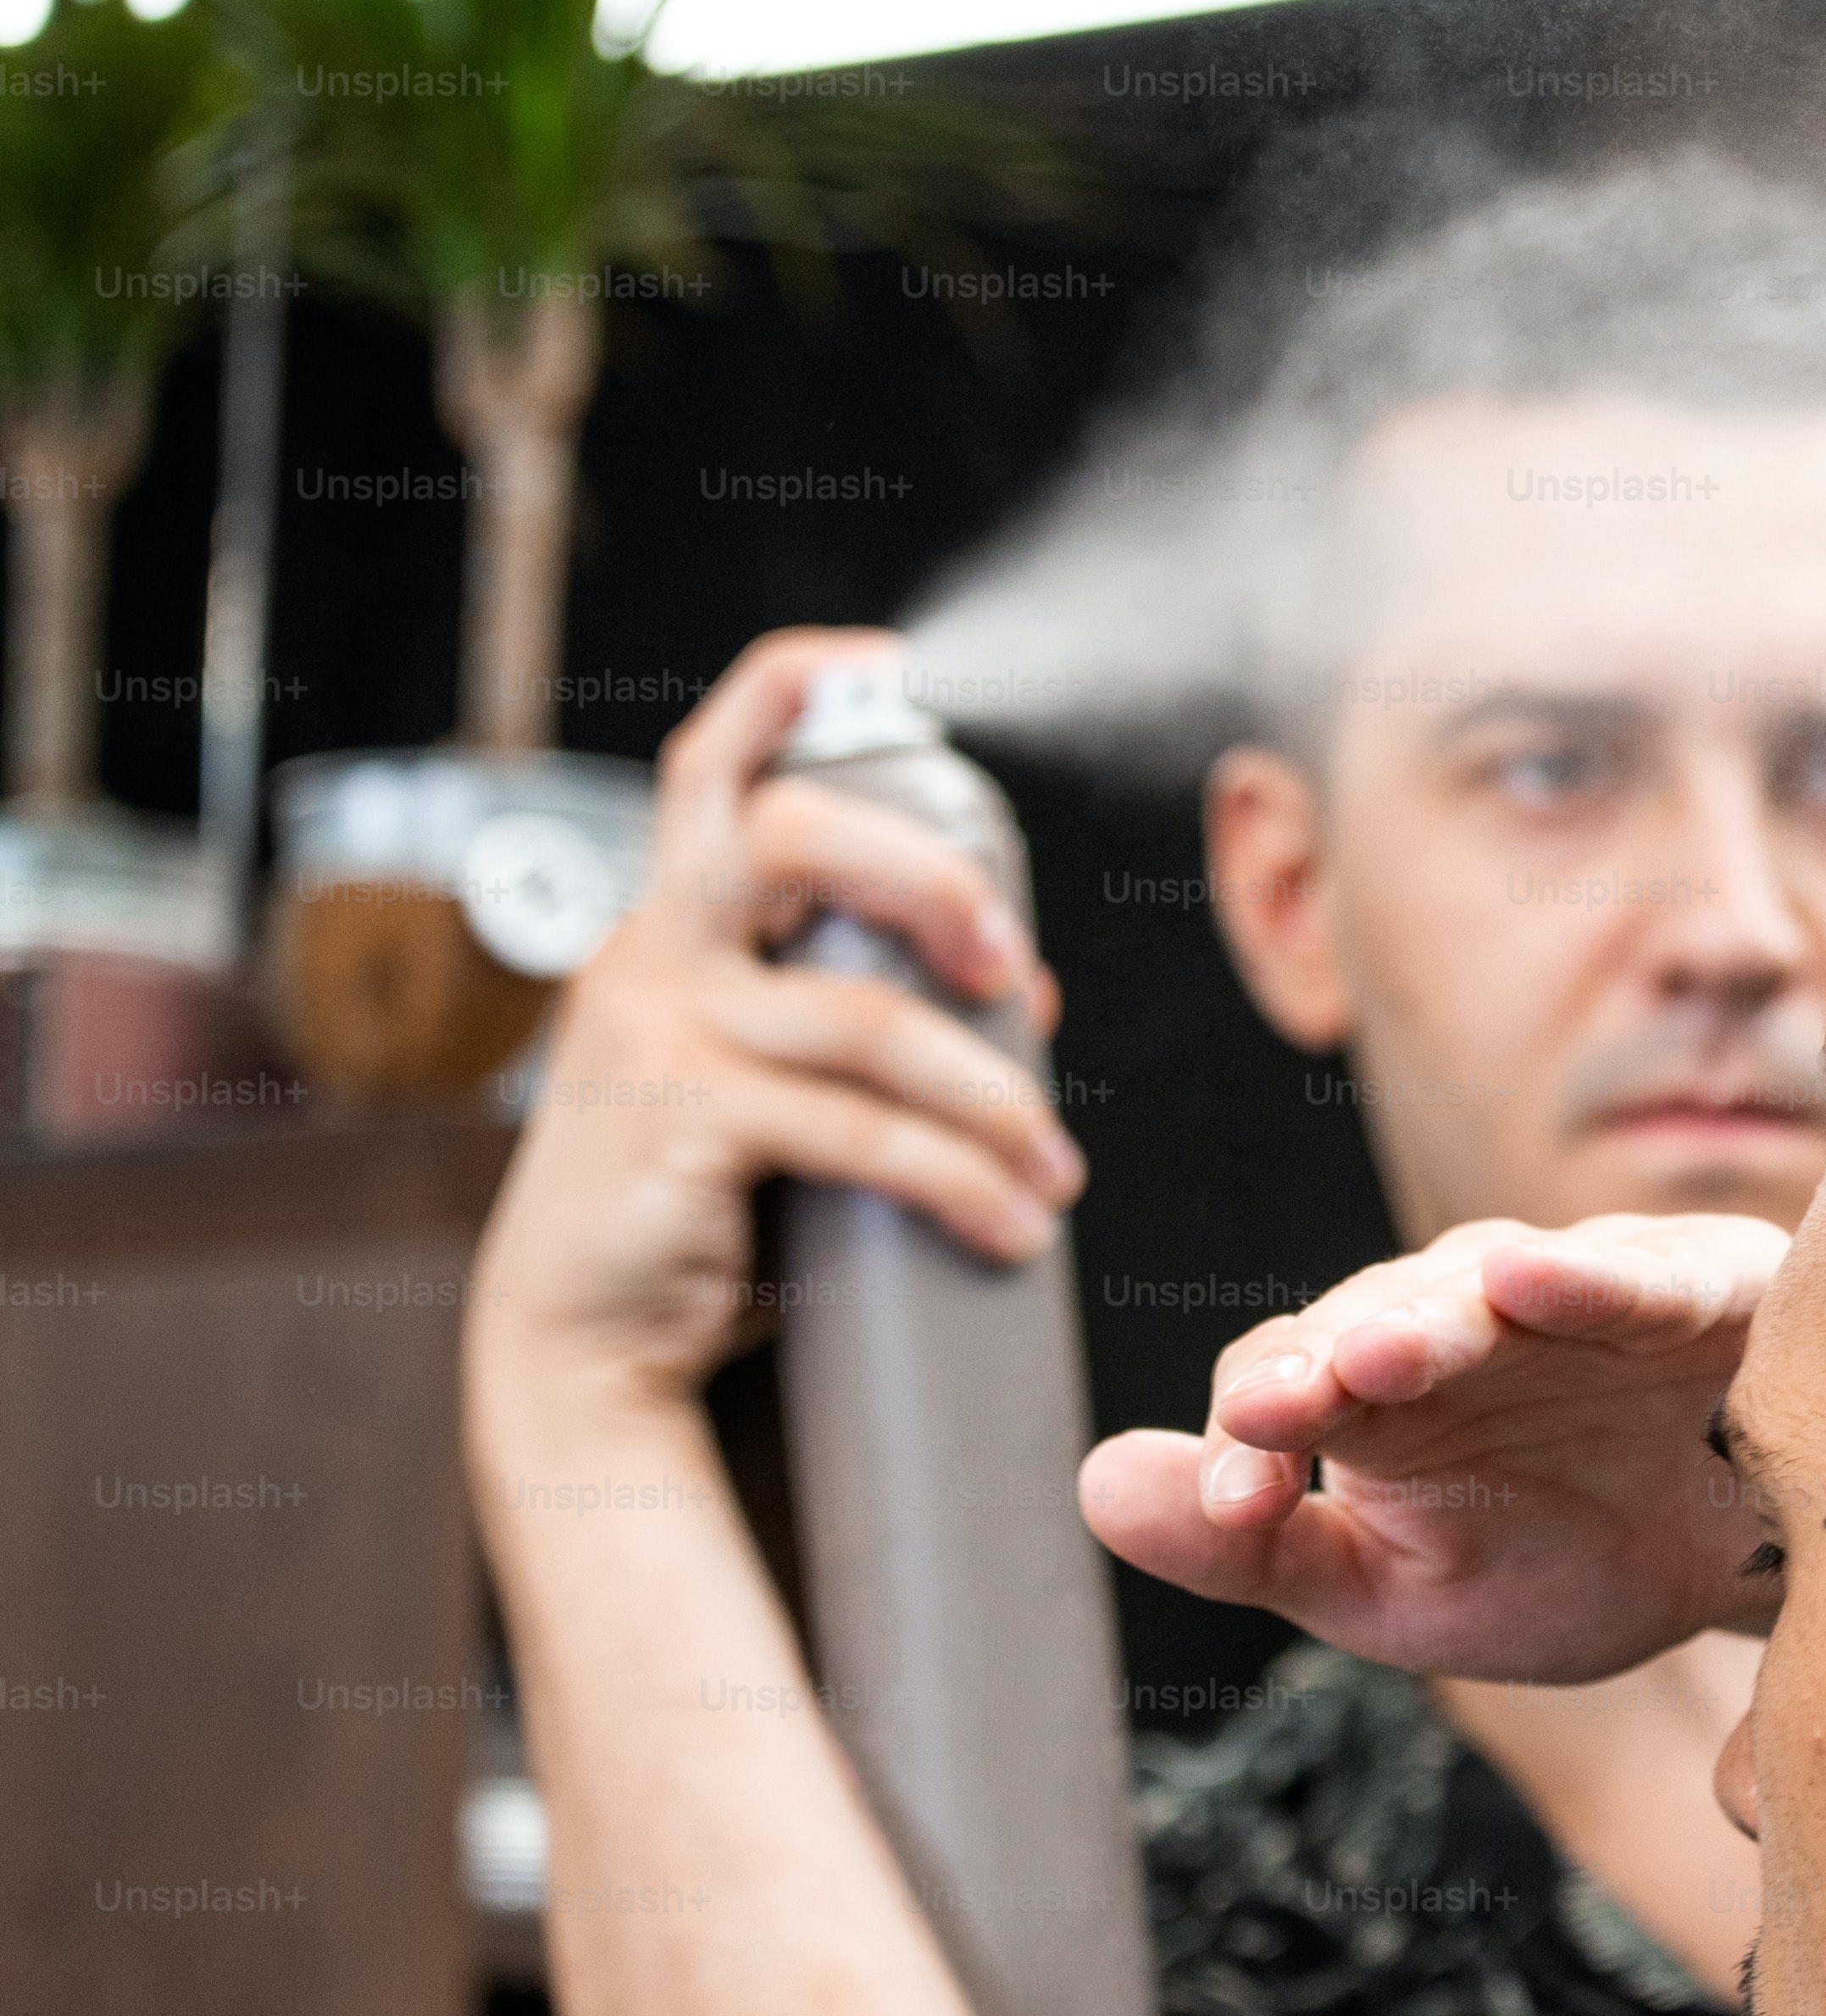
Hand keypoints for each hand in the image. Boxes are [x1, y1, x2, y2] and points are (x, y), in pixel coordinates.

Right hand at [469, 628, 1085, 1413]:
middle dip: (932, 878)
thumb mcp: (772, 1087)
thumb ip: (867, 1013)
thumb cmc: (695, 1205)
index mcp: (672, 921)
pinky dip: (959, 1180)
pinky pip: (858, 1133)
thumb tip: (1022, 984)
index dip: (788, 690)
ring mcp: (653, 1031)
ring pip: (867, 1019)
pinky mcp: (675, 1120)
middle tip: (1009, 965)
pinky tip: (1012, 1224)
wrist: (580, 1347)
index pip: (712, 764)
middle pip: (791, 834)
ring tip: (1056, 1172)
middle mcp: (650, 951)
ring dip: (994, 1099)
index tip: (887, 667)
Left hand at [1080, 1214, 1786, 1683]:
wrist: (1760, 1574)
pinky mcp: (1704, 1287)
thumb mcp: (1394, 1595)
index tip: (1235, 1502)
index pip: (1288, 1379)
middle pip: (1378, 1317)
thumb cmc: (1568, 1560)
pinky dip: (1592, 1277)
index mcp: (1383, 1387)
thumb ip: (1253, 1547)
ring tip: (1381, 1355)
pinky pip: (1644, 1278)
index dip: (1255, 1429)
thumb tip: (1093, 1482)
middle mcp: (1470, 1317)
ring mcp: (1584, 1294)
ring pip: (1491, 1288)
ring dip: (1434, 1314)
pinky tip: (1535, 1280)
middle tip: (1278, 1407)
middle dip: (1325, 1361)